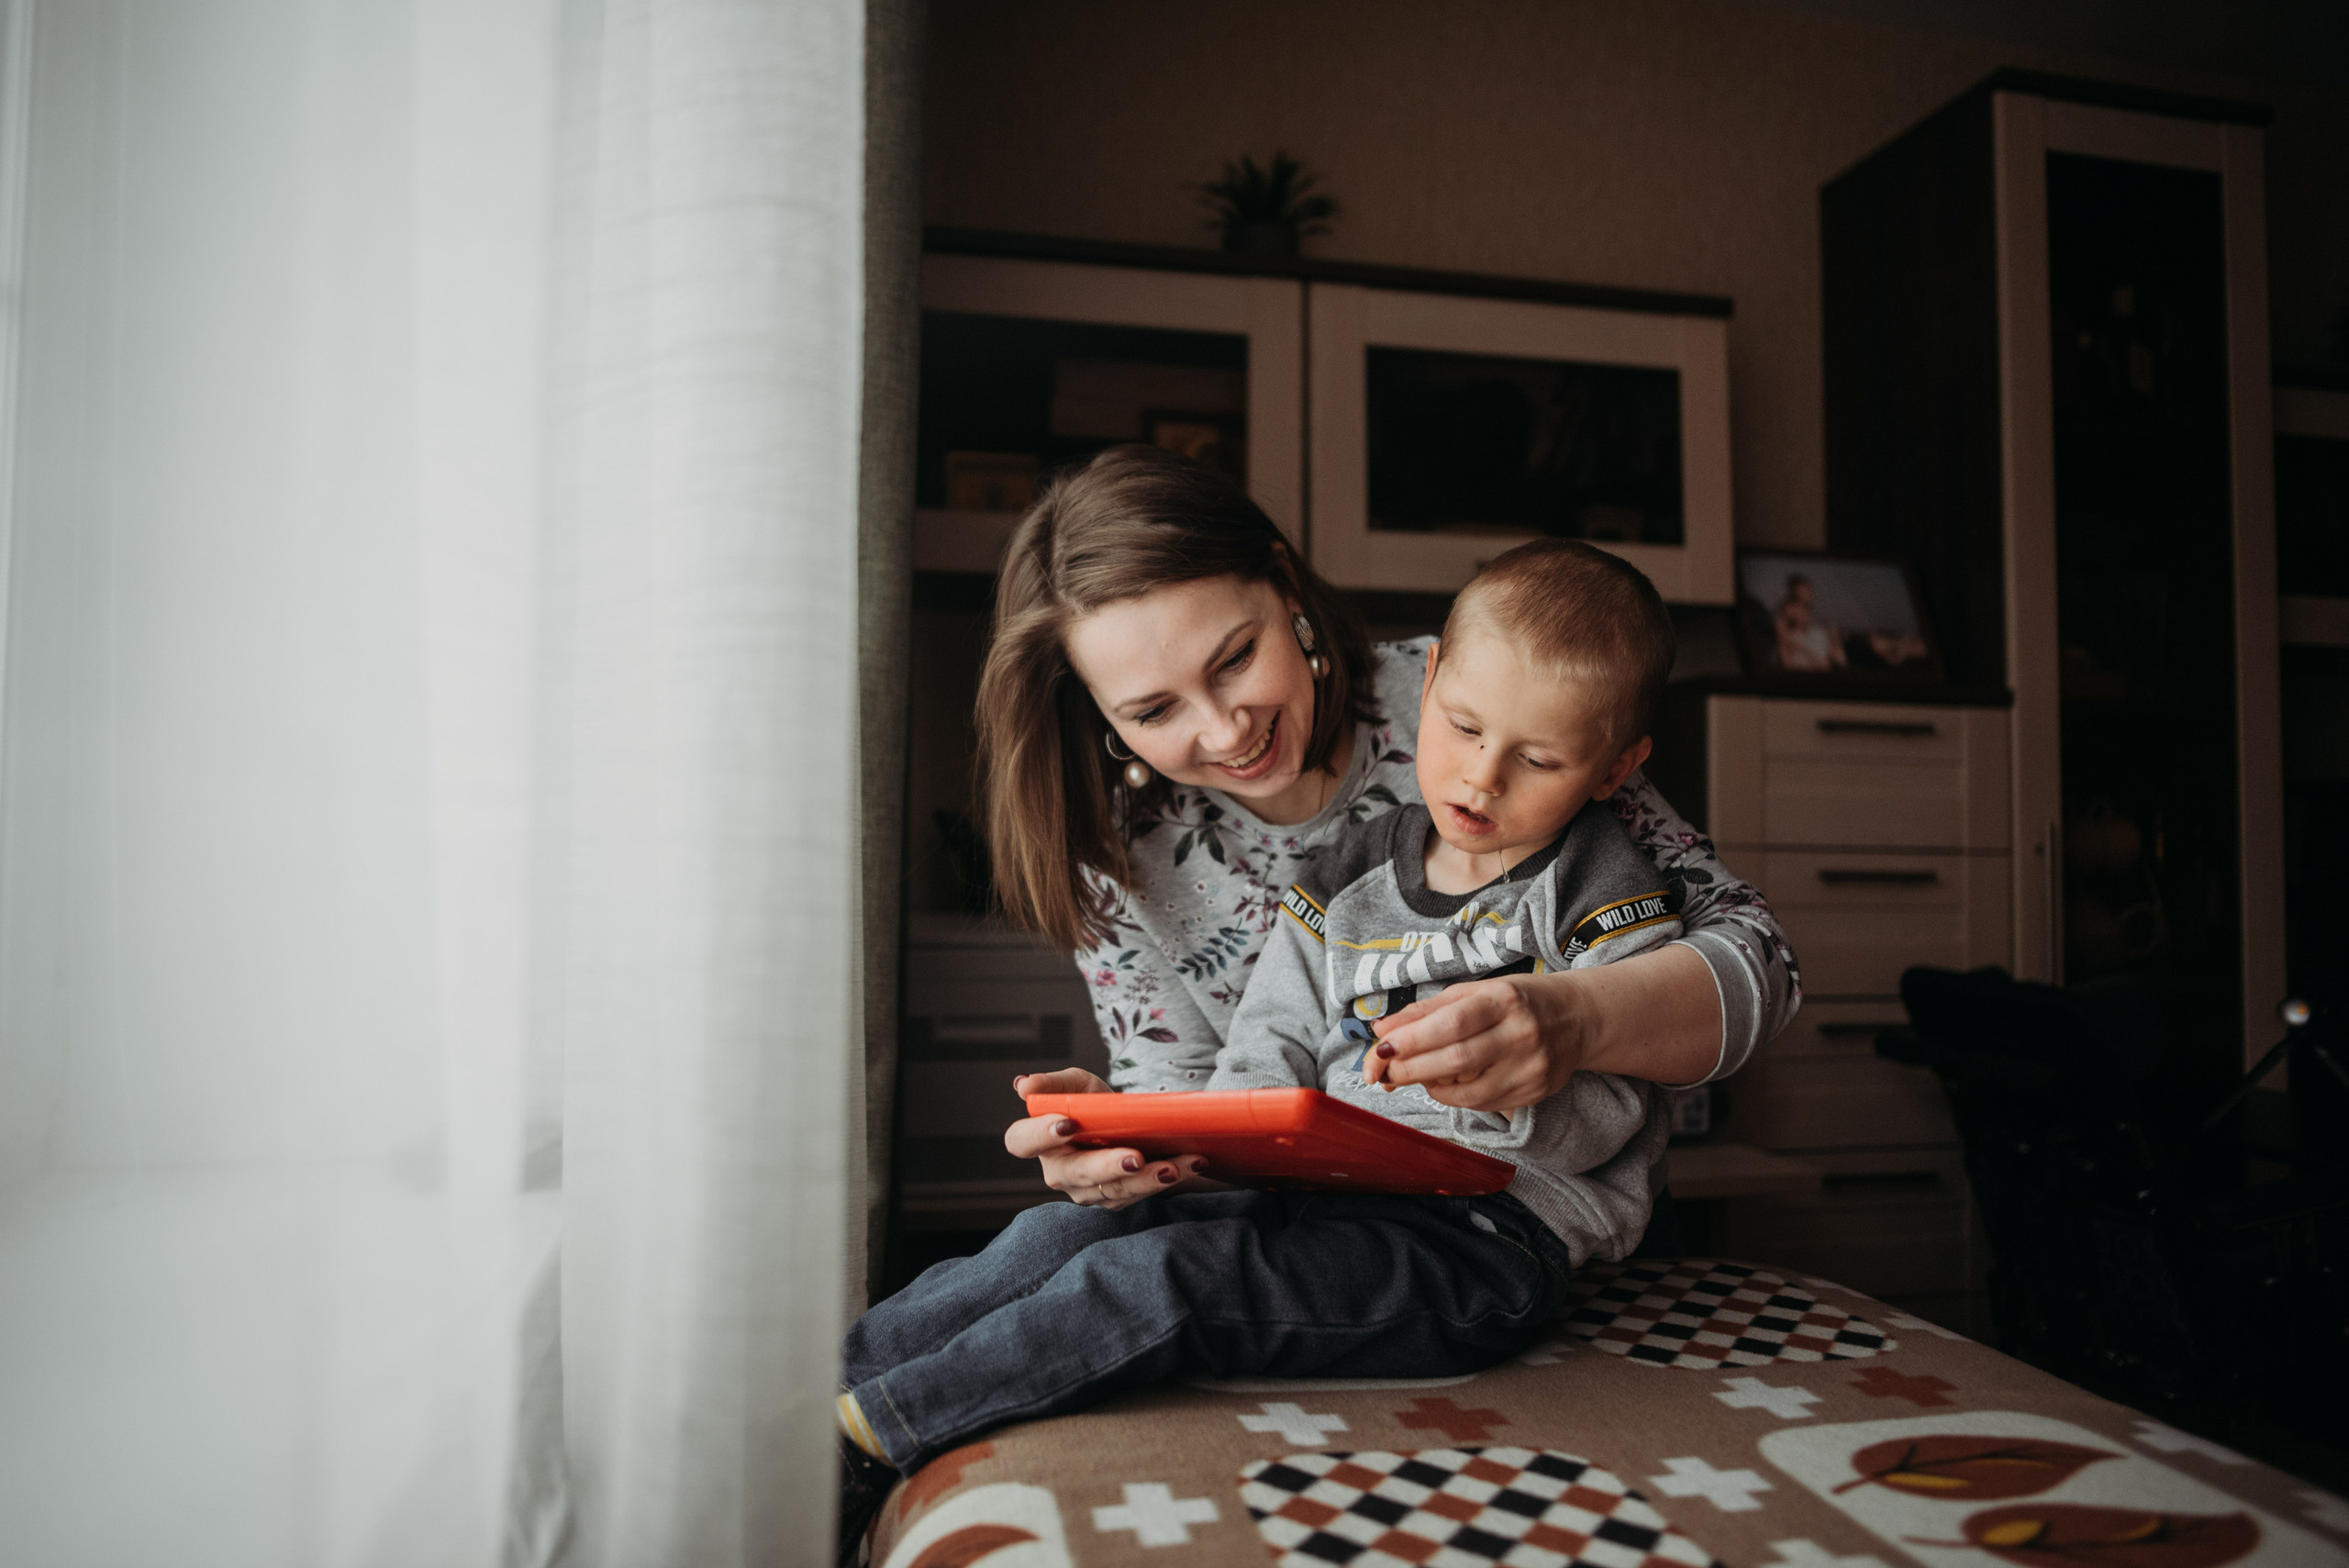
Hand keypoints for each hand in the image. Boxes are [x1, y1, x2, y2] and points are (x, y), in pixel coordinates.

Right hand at [1003, 1069, 1207, 1209]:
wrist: (1128, 1126)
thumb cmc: (1094, 1105)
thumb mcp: (1077, 1085)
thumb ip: (1052, 1084)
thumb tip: (1022, 1085)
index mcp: (1040, 1141)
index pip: (1022, 1141)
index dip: (1040, 1135)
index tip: (1068, 1123)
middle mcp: (1060, 1171)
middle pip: (1077, 1174)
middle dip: (1108, 1166)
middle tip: (1136, 1157)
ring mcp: (1087, 1191)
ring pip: (1114, 1191)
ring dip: (1147, 1179)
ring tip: (1173, 1166)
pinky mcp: (1115, 1201)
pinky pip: (1139, 1195)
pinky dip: (1165, 1180)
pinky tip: (1188, 1164)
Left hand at [1362, 974, 1586, 1110]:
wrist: (1576, 1019)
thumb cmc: (1516, 1001)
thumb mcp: (1475, 992)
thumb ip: (1427, 1010)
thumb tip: (1382, 1030)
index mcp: (1505, 1000)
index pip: (1452, 1023)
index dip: (1412, 1039)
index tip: (1381, 1049)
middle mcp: (1522, 1035)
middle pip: (1456, 1060)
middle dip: (1410, 1068)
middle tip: (1380, 1072)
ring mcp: (1530, 1068)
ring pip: (1467, 1091)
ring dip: (1427, 1086)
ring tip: (1408, 1076)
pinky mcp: (1533, 1093)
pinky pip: (1481, 1103)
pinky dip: (1451, 1096)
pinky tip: (1440, 1083)